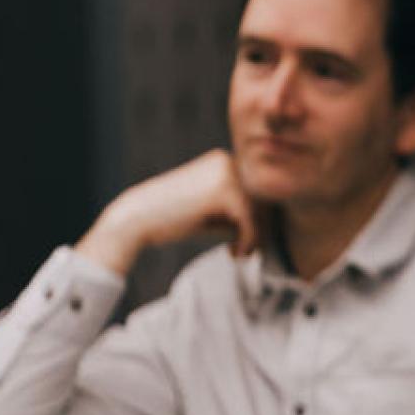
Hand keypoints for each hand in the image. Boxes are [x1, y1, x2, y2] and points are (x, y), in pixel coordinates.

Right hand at [75, 149, 265, 275]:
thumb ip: (243, 209)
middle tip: (245, 250)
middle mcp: (229, 161)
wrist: (136, 219)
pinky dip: (249, 241)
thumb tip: (278, 223)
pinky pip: (252, 221)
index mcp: (225, 161)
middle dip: (261, 229)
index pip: (259, 192)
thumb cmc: (175, 218)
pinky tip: (234, 253)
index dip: (260, 219)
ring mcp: (227, 173)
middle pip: (265, 200)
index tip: (246, 241)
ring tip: (239, 252)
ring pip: (262, 211)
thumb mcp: (214, 209)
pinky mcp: (224, 191)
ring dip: (256, 238)